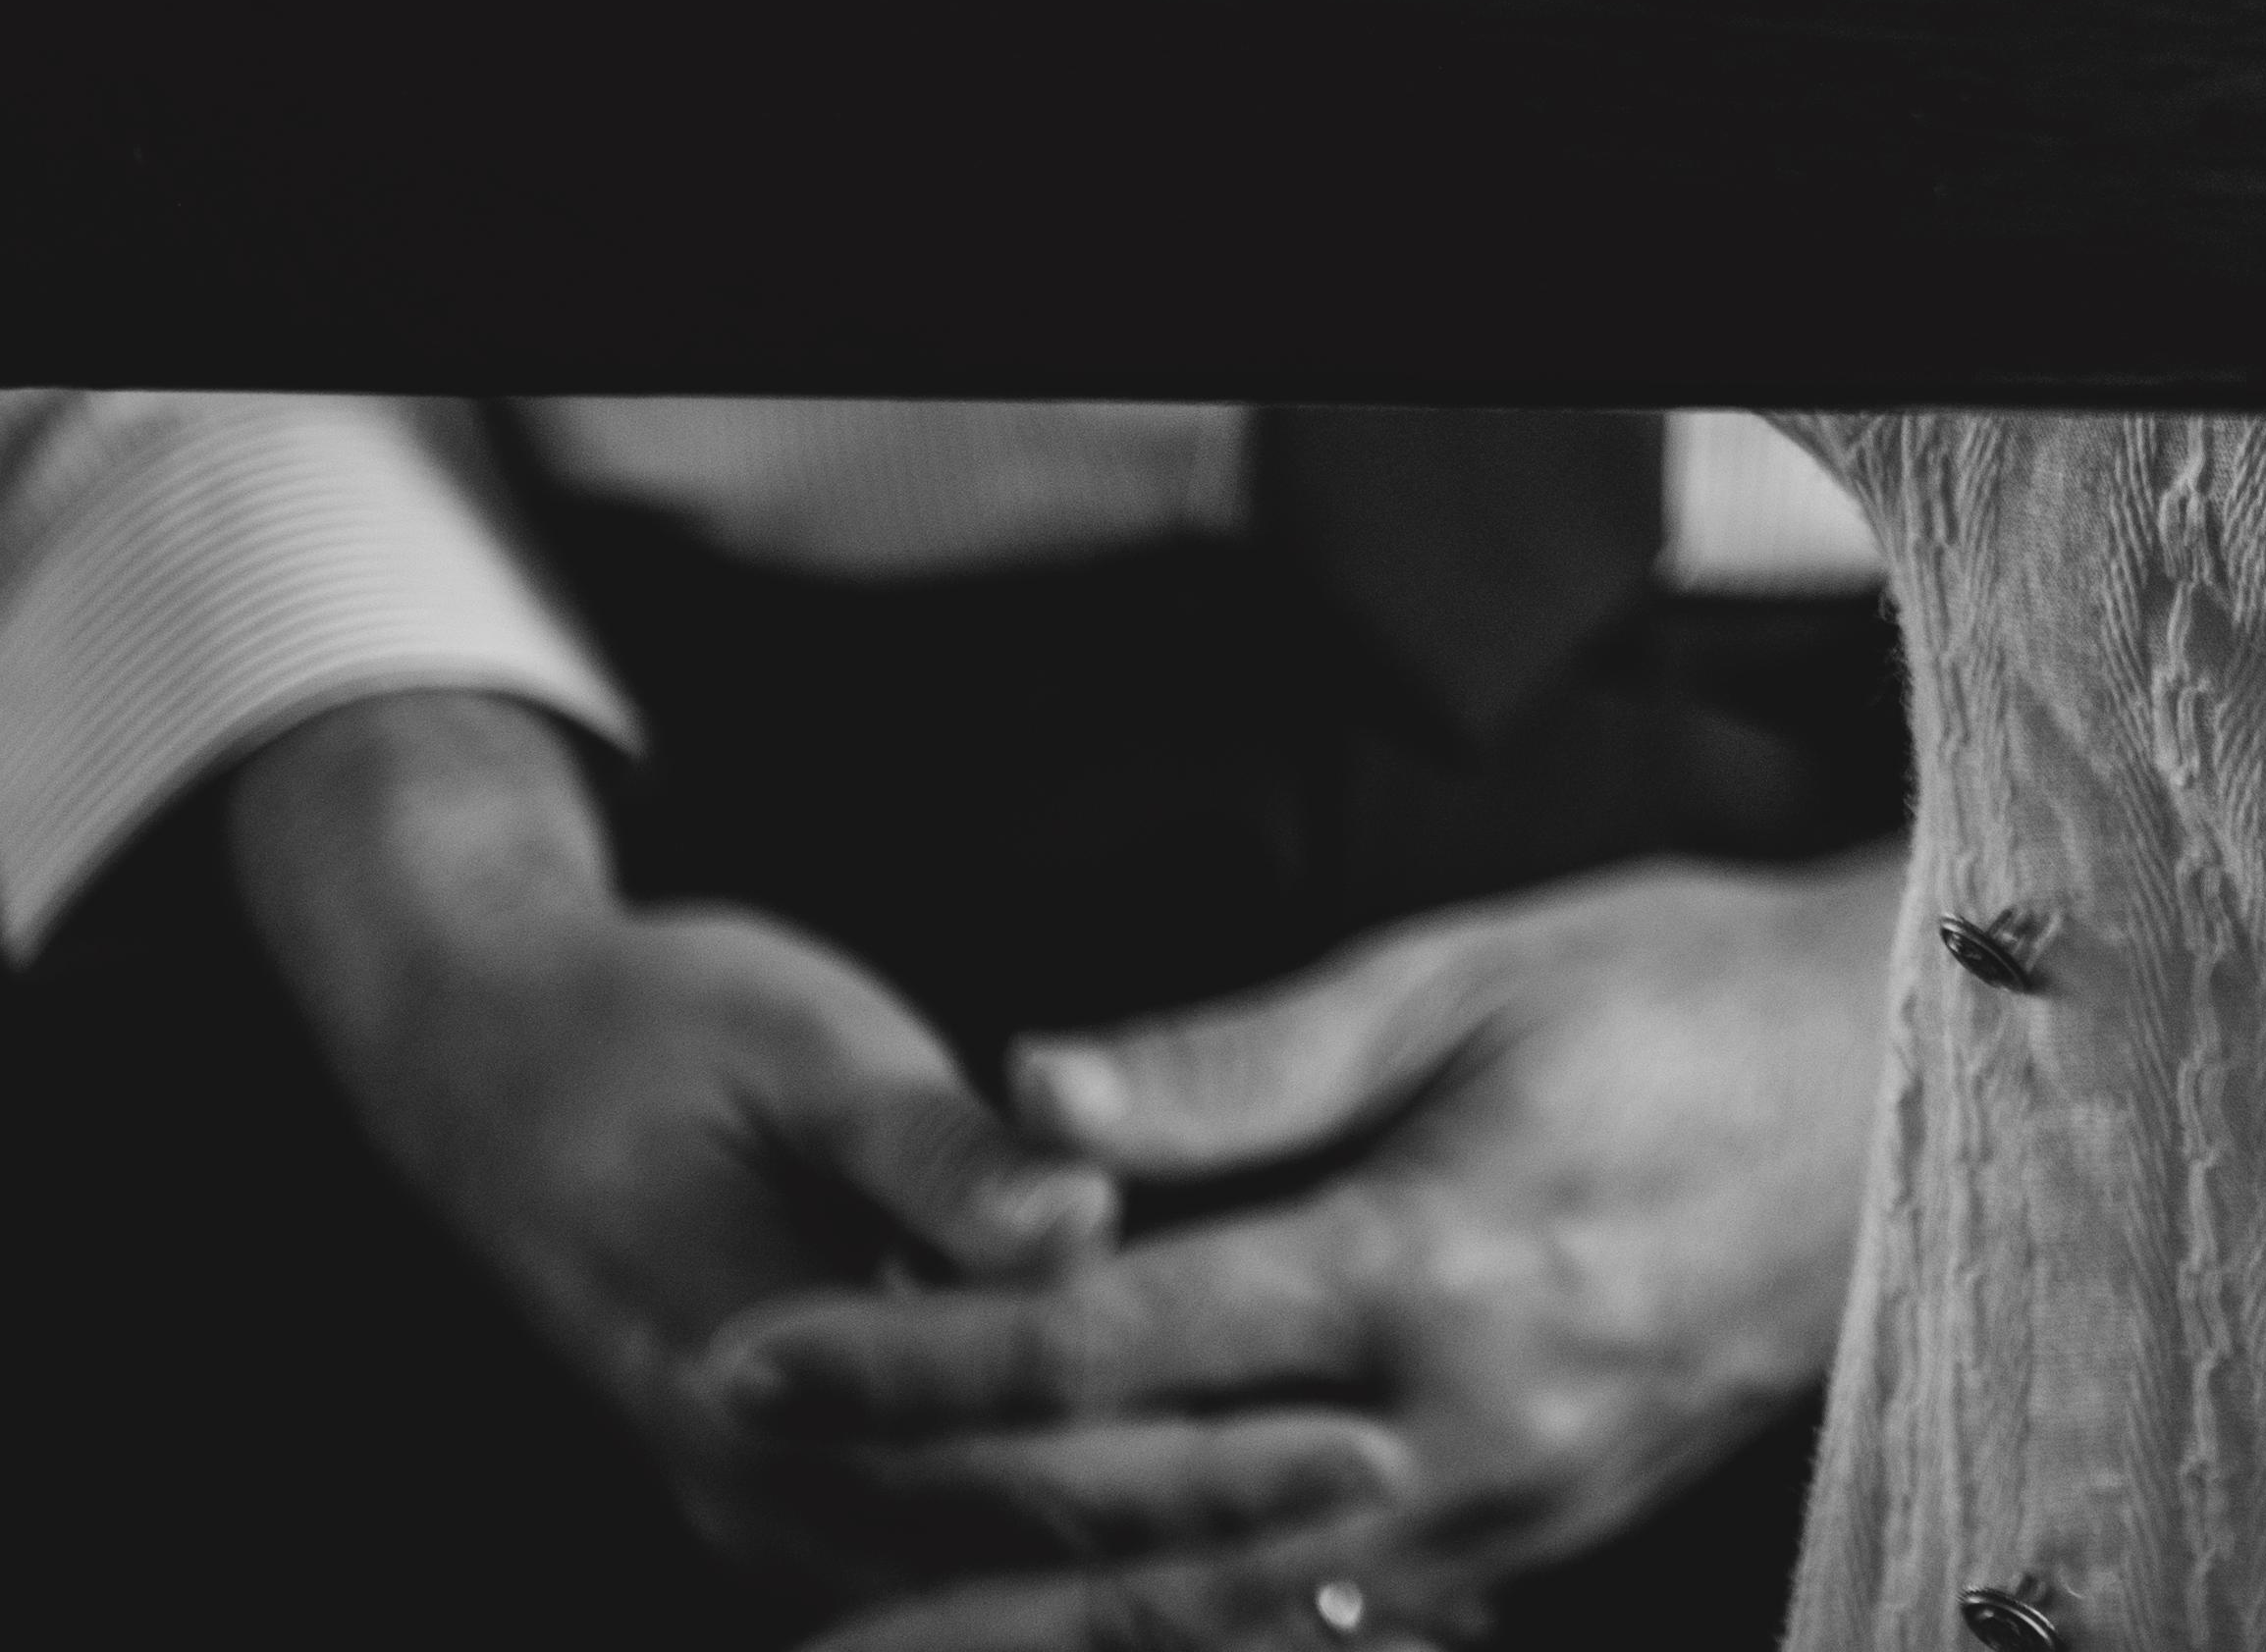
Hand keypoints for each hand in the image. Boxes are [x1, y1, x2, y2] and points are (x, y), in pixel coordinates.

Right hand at [224, 696, 1395, 1600]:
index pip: (1025, 1471)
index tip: (1372, 1441)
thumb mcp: (804, 1052)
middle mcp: (767, 1486)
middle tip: (1418, 1517)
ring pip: (1005, 1584)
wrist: (497, 1067)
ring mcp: (782, 1508)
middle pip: (1033, 1558)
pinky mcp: (814, 1490)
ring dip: (1173, 1580)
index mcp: (762, 1382)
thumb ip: (936, 1154)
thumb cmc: (662, 1031)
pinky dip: (1100, 1559)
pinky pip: (975, 1554)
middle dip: (1226, 1557)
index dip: (1206, 1472)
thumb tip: (1075, 1219)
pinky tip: (1244, 1544)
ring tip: (1377, 1572)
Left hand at [710, 847, 1902, 1651]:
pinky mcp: (1555, 1521)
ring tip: (873, 1642)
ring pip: (1225, 1607)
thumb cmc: (1697, 992)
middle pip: (1130, 1524)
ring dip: (1040, 1633)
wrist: (1927, 1093)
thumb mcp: (1478, 972)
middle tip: (750, 1540)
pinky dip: (1206, 1632)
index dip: (906, 1361)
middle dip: (919, 1545)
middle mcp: (1462, 1416)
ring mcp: (1518, 1495)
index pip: (1101, 1338)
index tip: (749, 1361)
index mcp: (1427, 1258)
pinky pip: (1346, 1613)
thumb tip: (1028, 1093)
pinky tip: (1107, 1635)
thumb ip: (1247, 1055)